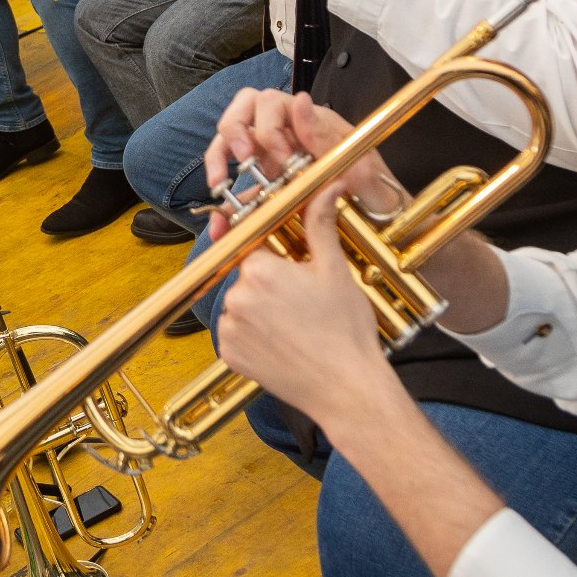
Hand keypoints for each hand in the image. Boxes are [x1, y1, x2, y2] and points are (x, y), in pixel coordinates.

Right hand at [201, 88, 391, 236]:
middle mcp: (290, 131)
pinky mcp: (268, 181)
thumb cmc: (379, 193)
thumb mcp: (364, 168)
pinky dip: (225, 194)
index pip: (272, 102)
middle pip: (245, 109)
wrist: (385, 224)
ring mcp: (276, 154)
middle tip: (243, 161)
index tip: (282, 161)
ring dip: (219, 155)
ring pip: (233, 137)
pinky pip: (237, 179)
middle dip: (235, 131)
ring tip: (219, 185)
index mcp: (312, 121)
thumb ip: (330, 139)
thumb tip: (300, 101)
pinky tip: (221, 217)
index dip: (269, 128)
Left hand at [213, 187, 391, 417]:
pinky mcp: (229, 355)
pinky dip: (251, 335)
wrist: (347, 389)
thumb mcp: (335, 270)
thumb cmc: (346, 331)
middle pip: (247, 275)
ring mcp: (229, 329)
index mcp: (260, 270)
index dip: (273, 248)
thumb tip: (327, 187)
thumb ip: (320, 224)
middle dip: (269, 281)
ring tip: (294, 325)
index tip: (285, 258)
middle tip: (301, 300)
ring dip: (258, 308)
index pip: (254, 242)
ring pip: (239, 304)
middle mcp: (236, 296)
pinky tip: (281, 342)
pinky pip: (234, 334)